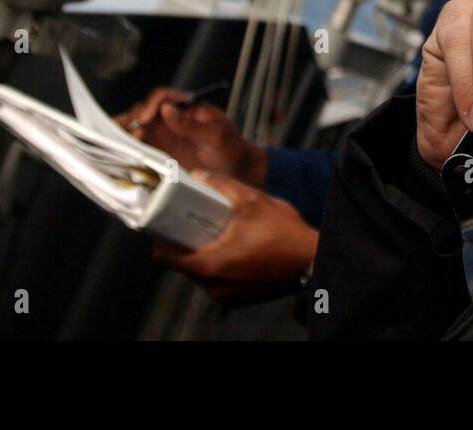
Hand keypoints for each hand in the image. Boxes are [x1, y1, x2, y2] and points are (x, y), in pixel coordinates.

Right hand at [117, 88, 264, 187]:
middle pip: (144, 111)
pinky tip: (121, 152)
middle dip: (132, 118)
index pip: (162, 98)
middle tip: (127, 132)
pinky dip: (129, 148)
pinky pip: (141, 148)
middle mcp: (172, 120)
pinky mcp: (161, 154)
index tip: (147, 119)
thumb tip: (166, 109)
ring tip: (116, 140)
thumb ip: (190, 124)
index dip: (152, 105)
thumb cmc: (232, 149)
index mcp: (187, 108)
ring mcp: (165, 137)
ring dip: (125, 132)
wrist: (238, 172)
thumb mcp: (215, 135)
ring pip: (137, 129)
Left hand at [152, 173, 318, 302]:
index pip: (164, 257)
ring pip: (201, 273)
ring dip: (204, 253)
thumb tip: (198, 176)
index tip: (165, 222)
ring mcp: (227, 294)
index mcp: (209, 264)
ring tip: (218, 232)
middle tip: (193, 221)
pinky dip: (221, 264)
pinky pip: (219, 280)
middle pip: (183, 264)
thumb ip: (221, 186)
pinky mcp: (240, 297)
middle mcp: (213, 286)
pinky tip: (236, 246)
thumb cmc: (284, 233)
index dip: (160, 238)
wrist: (313, 259)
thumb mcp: (252, 200)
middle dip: (185, 243)